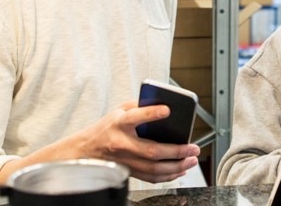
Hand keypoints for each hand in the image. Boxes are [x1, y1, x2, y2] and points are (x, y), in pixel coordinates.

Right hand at [75, 101, 200, 182]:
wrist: (87, 149)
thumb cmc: (108, 126)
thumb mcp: (120, 110)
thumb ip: (141, 106)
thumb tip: (165, 103)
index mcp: (119, 123)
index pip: (135, 117)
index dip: (151, 114)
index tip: (167, 110)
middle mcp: (122, 144)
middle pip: (152, 151)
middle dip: (177, 151)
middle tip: (193, 148)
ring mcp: (126, 161)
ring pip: (154, 169)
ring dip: (177, 166)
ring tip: (192, 160)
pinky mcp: (129, 171)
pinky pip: (151, 177)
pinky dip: (168, 176)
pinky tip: (180, 169)